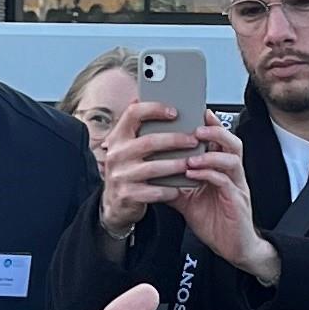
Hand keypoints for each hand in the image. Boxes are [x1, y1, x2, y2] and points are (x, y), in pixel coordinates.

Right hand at [95, 98, 193, 240]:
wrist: (114, 204)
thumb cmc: (128, 170)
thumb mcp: (126, 148)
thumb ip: (139, 130)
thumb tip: (160, 105)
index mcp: (118, 137)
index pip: (133, 114)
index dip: (154, 109)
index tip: (174, 112)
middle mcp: (117, 154)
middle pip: (149, 141)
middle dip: (175, 140)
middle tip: (193, 140)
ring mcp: (121, 176)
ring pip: (154, 168)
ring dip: (176, 165)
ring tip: (192, 162)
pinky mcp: (128, 195)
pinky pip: (155, 191)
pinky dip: (171, 189)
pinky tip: (181, 187)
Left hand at [171, 122, 276, 282]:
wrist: (232, 248)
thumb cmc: (214, 221)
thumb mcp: (188, 200)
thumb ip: (174, 184)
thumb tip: (151, 173)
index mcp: (222, 170)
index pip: (219, 140)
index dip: (210, 124)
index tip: (195, 112)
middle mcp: (233, 174)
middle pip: (231, 142)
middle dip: (214, 131)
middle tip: (195, 128)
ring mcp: (237, 186)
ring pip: (232, 158)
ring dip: (210, 153)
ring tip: (191, 153)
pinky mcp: (237, 201)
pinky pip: (225, 181)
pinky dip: (208, 174)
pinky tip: (193, 173)